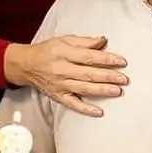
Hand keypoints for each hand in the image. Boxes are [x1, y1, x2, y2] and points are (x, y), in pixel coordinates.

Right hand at [5, 36, 126, 116]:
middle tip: (124, 79)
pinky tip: (99, 112)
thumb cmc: (47, 51)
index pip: (89, 57)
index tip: (121, 61)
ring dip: (102, 90)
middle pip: (89, 74)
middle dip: (108, 76)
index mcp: (64, 53)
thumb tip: (103, 40)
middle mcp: (62, 70)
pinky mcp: (58, 96)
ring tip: (117, 91)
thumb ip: (84, 42)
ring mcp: (60, 85)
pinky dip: (86, 109)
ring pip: (84, 89)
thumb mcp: (64, 40)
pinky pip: (73, 104)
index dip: (107, 59)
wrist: (26, 65)